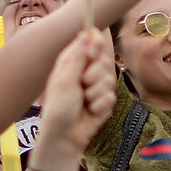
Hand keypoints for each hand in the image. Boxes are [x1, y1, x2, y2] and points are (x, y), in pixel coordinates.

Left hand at [35, 29, 116, 161]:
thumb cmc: (58, 108)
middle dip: (95, 74)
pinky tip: (90, 112)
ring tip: (84, 102)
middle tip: (82, 85)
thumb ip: (78, 56)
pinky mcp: (104, 101)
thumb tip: (87, 32)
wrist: (65, 137)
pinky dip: (100, 105)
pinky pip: (111, 96)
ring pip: (110, 78)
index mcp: (72, 62)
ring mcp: (96, 86)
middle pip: (104, 59)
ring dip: (96, 92)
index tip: (94, 52)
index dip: (96, 43)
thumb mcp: (65, 80)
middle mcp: (85, 71)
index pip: (90, 41)